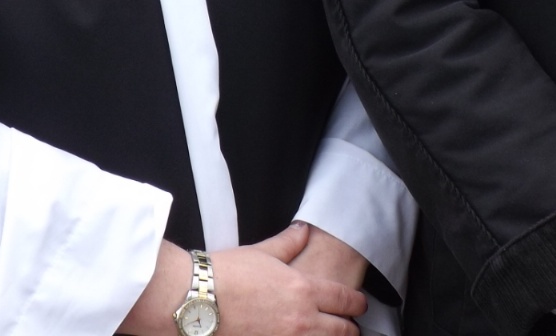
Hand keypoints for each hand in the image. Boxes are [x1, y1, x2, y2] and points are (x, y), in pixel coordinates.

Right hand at [215, 222, 367, 335]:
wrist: (195, 300)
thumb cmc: (225, 274)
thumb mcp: (262, 252)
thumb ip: (289, 243)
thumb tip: (304, 231)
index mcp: (303, 289)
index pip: (345, 299)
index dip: (357, 303)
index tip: (359, 305)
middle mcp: (302, 319)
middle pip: (343, 330)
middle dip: (349, 328)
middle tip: (350, 327)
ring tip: (331, 335)